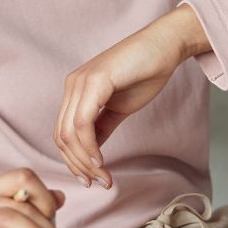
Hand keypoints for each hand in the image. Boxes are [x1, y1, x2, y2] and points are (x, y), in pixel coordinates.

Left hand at [55, 5, 209, 187]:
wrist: (165, 45)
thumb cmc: (146, 72)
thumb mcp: (119, 107)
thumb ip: (102, 127)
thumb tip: (92, 152)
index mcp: (76, 90)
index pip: (63, 133)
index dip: (74, 161)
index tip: (92, 179)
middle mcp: (73, 85)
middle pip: (62, 137)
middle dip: (78, 166)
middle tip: (98, 182)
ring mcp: (81, 82)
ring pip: (69, 133)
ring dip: (85, 161)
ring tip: (103, 176)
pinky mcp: (95, 81)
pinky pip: (83, 122)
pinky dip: (89, 146)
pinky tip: (101, 160)